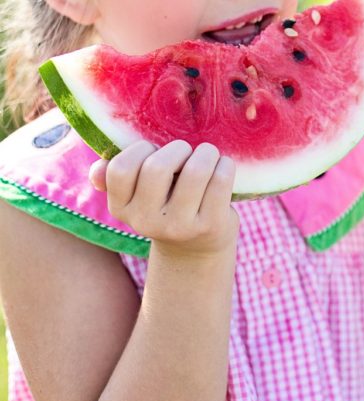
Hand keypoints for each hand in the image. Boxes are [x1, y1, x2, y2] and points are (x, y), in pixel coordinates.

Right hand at [88, 140, 238, 257]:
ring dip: (206, 153)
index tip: (155, 151)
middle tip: (187, 152)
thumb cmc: (166, 205)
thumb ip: (116, 178)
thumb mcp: (138, 196)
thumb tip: (97, 171)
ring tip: (208, 155)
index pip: (120, 169)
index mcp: (121, 208)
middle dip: (177, 149)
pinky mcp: (210, 226)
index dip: (140, 149)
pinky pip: (220, 181)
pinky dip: (225, 166)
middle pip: (157, 168)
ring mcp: (180, 226)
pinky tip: (223, 167)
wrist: (196, 248)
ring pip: (195, 171)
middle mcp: (146, 221)